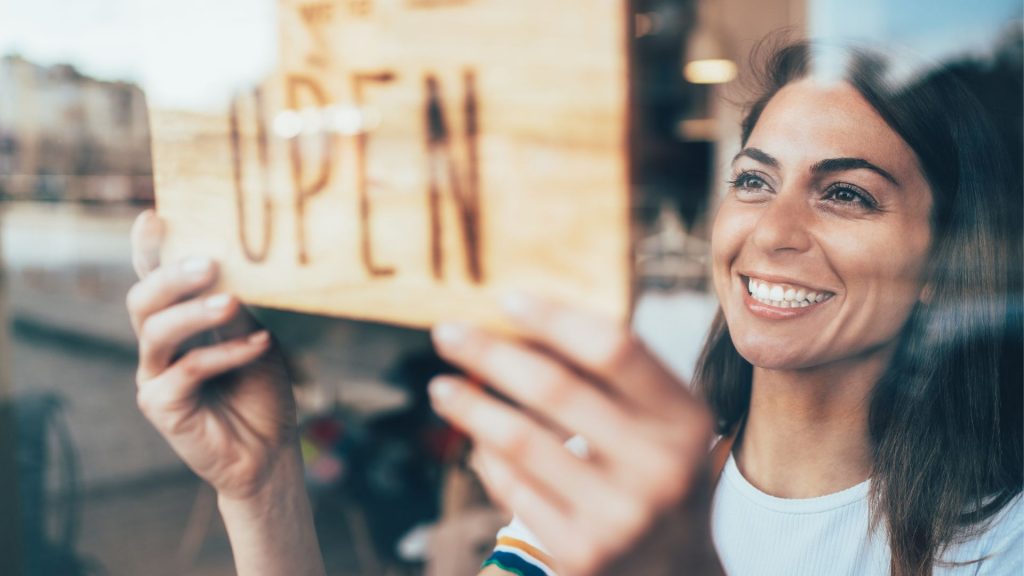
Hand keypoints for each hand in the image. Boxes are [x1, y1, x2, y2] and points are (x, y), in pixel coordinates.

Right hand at [126, 210, 298, 501]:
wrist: (270, 452)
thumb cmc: (261, 391)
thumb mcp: (255, 338)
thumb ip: (237, 309)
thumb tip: (228, 267)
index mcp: (178, 322)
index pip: (155, 279)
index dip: (149, 249)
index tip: (154, 216)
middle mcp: (158, 346)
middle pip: (143, 299)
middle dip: (171, 276)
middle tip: (209, 263)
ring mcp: (155, 376)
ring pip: (156, 331)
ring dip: (194, 312)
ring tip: (231, 301)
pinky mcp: (161, 406)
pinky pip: (187, 370)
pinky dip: (225, 354)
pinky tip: (259, 345)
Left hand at [429, 295, 721, 575]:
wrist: (674, 570)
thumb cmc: (655, 474)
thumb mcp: (662, 423)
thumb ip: (611, 376)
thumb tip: (523, 324)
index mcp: (684, 419)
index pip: (615, 349)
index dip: (555, 318)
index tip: (505, 299)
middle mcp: (660, 468)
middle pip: (556, 389)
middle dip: (490, 354)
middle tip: (446, 334)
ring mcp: (620, 516)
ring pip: (521, 441)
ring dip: (470, 406)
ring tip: (440, 387)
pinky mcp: (582, 554)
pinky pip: (513, 489)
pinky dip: (486, 457)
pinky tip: (475, 440)